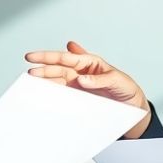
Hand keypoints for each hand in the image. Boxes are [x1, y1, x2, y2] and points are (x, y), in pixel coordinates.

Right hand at [24, 41, 152, 137]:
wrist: (132, 106)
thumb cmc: (126, 88)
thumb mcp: (117, 80)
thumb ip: (99, 80)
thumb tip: (81, 79)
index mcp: (89, 62)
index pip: (66, 57)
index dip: (48, 56)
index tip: (33, 57)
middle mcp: (80, 72)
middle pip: (58, 68)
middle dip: (43, 69)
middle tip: (30, 73)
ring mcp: (77, 85)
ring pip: (57, 80)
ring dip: (45, 81)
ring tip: (32, 83)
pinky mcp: (78, 97)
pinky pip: (62, 94)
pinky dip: (52, 93)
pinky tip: (43, 93)